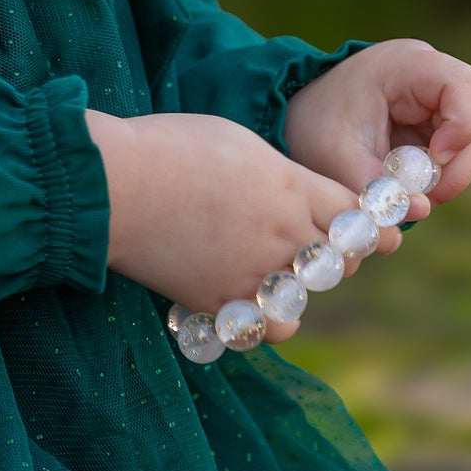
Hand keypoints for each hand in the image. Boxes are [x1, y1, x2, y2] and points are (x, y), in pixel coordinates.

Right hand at [85, 109, 381, 342]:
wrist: (113, 183)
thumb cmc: (168, 146)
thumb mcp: (237, 140)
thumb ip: (277, 172)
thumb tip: (293, 188)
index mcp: (292, 186)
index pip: (356, 215)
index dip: (358, 221)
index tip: (350, 224)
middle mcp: (283, 232)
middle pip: (340, 260)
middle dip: (332, 255)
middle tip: (309, 247)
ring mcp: (254, 271)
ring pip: (306, 299)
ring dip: (297, 289)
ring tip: (271, 275)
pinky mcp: (221, 301)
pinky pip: (268, 329)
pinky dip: (266, 321)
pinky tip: (249, 301)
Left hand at [283, 39, 470, 218]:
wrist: (304, 120)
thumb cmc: (316, 127)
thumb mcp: (333, 155)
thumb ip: (374, 184)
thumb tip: (422, 210)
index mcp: (406, 65)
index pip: (462, 83)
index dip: (460, 126)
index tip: (432, 161)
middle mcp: (434, 76)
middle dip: (458, 167)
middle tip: (424, 195)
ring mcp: (447, 99)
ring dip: (464, 171)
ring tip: (423, 189)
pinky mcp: (451, 122)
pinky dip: (470, 166)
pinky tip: (438, 181)